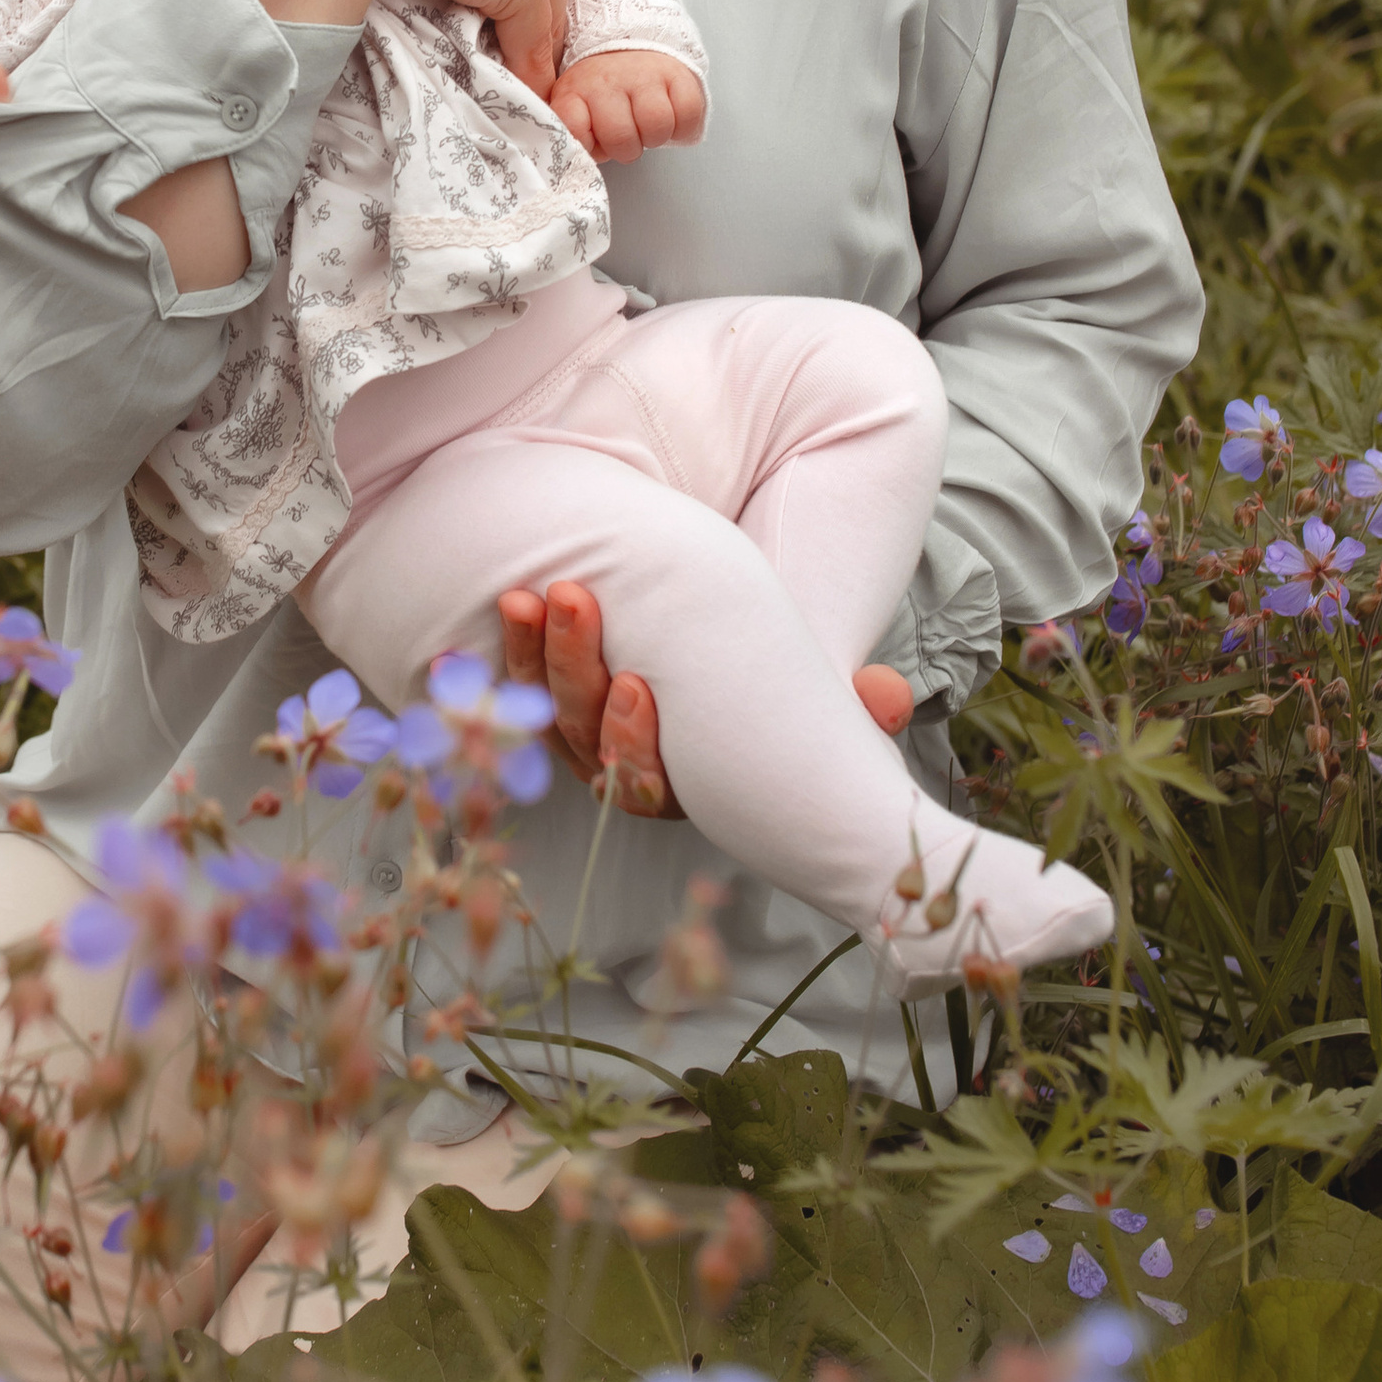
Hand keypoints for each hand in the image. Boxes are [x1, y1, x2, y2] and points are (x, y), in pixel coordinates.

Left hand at [495, 586, 917, 816]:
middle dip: (571, 668)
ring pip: (542, 709)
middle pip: (580, 740)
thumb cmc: (785, 694)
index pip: (643, 788)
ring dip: (531, 651)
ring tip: (529, 594)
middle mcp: (627, 772)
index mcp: (687, 787)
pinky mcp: (553, 700)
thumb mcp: (823, 699)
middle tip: (572, 597)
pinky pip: (516, 687)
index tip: (637, 684)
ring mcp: (584, 737)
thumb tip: (888, 697)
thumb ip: (858, 705)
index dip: (632, 744)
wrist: (741, 658)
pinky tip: (493, 614)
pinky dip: (502, 655)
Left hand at [549, 47, 707, 163]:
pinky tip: (670, 120)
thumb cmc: (602, 95)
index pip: (572, 127)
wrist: (628, 52)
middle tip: (627, 139)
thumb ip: (575, 137)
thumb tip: (582, 162)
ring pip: (657, 125)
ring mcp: (642, 75)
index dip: (586, 146)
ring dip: (655, 138)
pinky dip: (683, 128)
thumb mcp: (576, 113)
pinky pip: (688, 114)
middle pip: (620, 137)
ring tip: (647, 128)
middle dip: (626, 150)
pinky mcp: (675, 74)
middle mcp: (606, 80)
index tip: (593, 144)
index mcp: (575, 92)